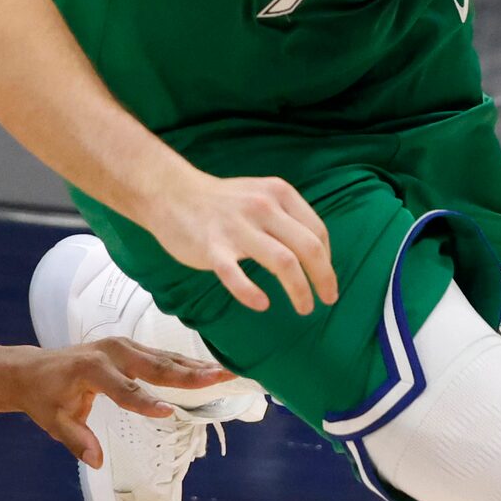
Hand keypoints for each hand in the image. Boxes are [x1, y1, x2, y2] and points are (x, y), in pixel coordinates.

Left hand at [0, 337, 230, 465]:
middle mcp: (111, 352)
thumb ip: (76, 440)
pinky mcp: (130, 347)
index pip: (123, 389)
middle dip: (188, 374)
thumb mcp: (54, 422)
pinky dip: (186, 362)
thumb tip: (96, 461)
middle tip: (219, 377)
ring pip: (163, 357)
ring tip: (225, 371)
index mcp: (90, 369)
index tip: (168, 413)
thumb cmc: (44, 397)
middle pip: (154, 366)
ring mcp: (122, 346)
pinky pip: (161, 355)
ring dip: (195, 365)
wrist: (32, 369)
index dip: (145, 403)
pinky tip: (209, 368)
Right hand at [144, 171, 337, 314]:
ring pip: (283, 262)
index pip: (317, 231)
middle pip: (308, 247)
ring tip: (304, 308)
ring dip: (299, 290)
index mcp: (279, 193)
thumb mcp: (261, 195)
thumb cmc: (222, 202)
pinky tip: (262, 304)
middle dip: (324, 278)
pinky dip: (250, 292)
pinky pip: (235, 274)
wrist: (172, 193)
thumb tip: (316, 253)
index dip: (328, 261)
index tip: (325, 280)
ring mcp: (237, 227)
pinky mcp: (212, 247)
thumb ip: (286, 217)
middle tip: (328, 300)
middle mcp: (263, 207)